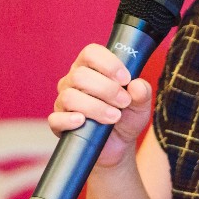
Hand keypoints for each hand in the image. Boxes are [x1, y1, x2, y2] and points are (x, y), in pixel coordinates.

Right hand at [48, 44, 154, 168]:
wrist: (119, 145)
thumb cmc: (127, 117)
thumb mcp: (140, 104)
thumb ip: (142, 92)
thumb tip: (137, 85)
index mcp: (91, 68)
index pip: (91, 53)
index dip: (108, 64)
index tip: (125, 79)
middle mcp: (73, 81)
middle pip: (80, 75)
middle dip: (107, 89)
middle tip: (124, 102)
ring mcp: (63, 101)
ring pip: (69, 97)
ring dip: (95, 107)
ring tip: (114, 117)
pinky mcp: (59, 123)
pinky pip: (56, 119)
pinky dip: (69, 120)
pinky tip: (83, 122)